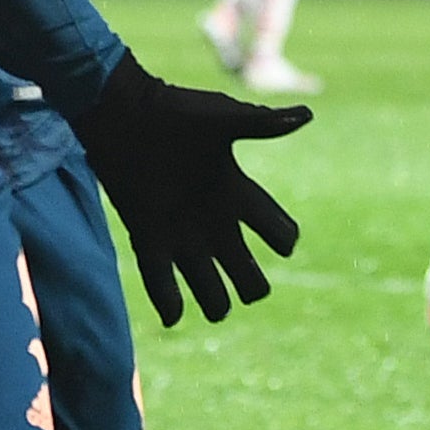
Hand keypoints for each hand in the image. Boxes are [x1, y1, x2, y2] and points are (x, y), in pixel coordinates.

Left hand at [76, 56, 310, 327]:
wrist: (122, 114)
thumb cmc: (174, 112)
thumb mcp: (221, 119)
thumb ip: (261, 125)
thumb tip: (306, 116)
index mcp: (235, 192)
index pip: (274, 227)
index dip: (283, 239)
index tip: (285, 244)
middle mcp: (212, 219)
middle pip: (244, 268)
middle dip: (252, 285)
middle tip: (250, 289)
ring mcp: (180, 232)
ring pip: (206, 283)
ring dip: (213, 301)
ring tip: (217, 310)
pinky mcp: (147, 237)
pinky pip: (160, 279)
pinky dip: (167, 302)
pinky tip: (173, 318)